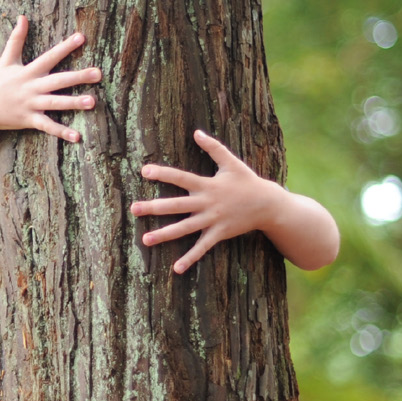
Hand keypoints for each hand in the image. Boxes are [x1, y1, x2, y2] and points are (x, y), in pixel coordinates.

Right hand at [0, 15, 101, 142]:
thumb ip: (16, 39)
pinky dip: (61, 132)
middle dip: (79, 77)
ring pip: (56, 103)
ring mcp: (31, 104)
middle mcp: (32, 87)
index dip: (66, 46)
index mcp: (29, 71)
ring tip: (93, 102)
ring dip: (74, 103)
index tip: (82, 37)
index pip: (50, 56)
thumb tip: (22, 17)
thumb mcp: (6, 60)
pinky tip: (77, 137)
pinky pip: (48, 126)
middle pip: (59, 80)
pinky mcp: (29, 120)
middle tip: (98, 73)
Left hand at [131, 130, 278, 272]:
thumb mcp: (231, 162)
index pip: (181, 178)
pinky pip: (202, 248)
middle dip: (154, 207)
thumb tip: (196, 132)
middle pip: (176, 205)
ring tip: (145, 240)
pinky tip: (176, 268)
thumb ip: (213, 147)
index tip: (144, 171)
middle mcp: (206, 203)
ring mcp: (212, 220)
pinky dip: (190, 258)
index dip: (163, 174)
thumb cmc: (247, 181)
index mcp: (207, 185)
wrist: (268, 204)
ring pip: (184, 228)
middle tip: (133, 209)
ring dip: (164, 234)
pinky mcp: (219, 234)